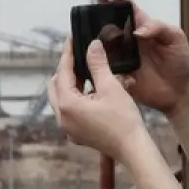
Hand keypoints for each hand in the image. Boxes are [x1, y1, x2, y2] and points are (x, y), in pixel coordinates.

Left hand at [48, 36, 151, 162]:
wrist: (133, 149)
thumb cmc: (124, 120)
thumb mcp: (111, 87)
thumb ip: (98, 64)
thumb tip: (92, 45)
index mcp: (67, 105)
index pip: (62, 72)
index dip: (68, 54)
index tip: (72, 39)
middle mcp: (62, 118)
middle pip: (55, 85)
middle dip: (66, 69)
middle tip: (79, 55)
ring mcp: (67, 128)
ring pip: (60, 98)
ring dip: (70, 83)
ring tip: (85, 70)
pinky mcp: (75, 133)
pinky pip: (68, 110)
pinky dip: (74, 97)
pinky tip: (89, 90)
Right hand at [105, 0, 188, 114]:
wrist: (179, 92)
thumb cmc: (180, 62)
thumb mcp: (176, 38)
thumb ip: (159, 27)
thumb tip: (138, 30)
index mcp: (141, 25)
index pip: (126, 6)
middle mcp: (128, 39)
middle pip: (107, 25)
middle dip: (100, 22)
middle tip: (101, 26)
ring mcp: (121, 56)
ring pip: (101, 46)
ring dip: (97, 46)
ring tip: (99, 47)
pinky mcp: (118, 73)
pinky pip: (104, 68)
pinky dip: (102, 67)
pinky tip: (107, 68)